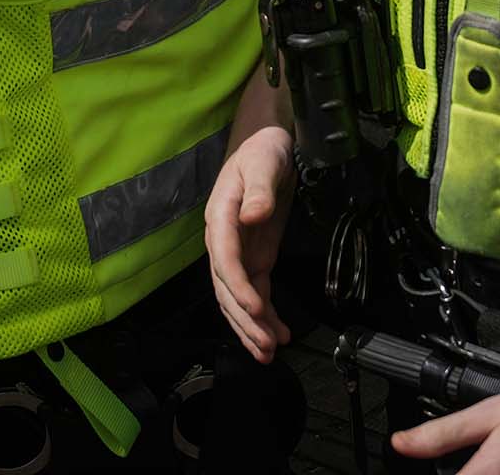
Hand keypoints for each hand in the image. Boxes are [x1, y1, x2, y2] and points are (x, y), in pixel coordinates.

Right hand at [205, 123, 296, 361]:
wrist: (266, 146)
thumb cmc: (262, 150)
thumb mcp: (263, 163)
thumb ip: (259, 189)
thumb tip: (253, 215)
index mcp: (221, 216)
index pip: (224, 257)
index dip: (236, 285)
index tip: (254, 307)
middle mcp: (224, 240)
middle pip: (227, 287)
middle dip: (244, 319)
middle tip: (265, 346)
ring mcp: (239, 252)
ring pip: (237, 297)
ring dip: (250, 326)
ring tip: (268, 353)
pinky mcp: (255, 257)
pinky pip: (256, 291)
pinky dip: (265, 316)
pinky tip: (279, 334)